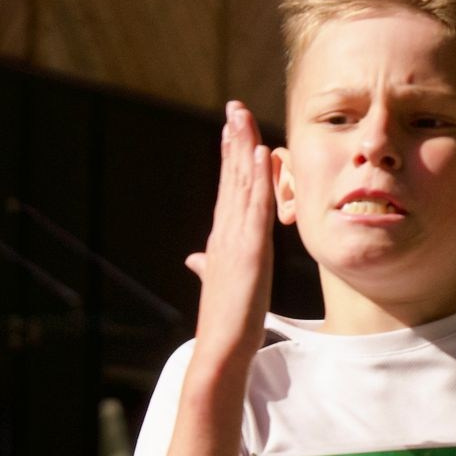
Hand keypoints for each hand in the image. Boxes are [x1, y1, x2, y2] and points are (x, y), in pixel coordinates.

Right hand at [184, 102, 275, 372]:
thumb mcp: (217, 285)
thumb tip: (194, 259)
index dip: (229, 158)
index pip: (227, 190)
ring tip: (242, 117)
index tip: (231, 129)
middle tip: (234, 107)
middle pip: (231, 178)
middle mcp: (225, 233)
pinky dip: (258, 178)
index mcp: (221, 239)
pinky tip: (260, 152)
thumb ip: (207, 267)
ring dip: (242, 148)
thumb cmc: (224, 322)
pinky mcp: (250, 250)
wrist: (221, 348)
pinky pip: (256, 207)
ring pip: (241, 184)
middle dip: (233, 141)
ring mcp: (236, 239)